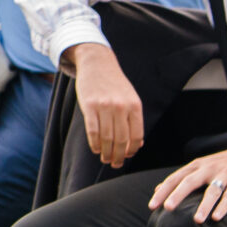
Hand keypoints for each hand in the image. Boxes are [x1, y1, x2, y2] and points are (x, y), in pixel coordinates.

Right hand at [66, 43, 145, 167]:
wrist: (98, 63)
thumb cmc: (114, 84)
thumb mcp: (130, 98)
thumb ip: (134, 120)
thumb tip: (137, 144)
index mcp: (135, 106)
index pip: (136, 136)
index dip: (132, 150)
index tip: (126, 156)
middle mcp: (121, 107)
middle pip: (121, 140)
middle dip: (118, 156)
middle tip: (115, 163)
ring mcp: (105, 106)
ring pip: (107, 138)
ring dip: (106, 153)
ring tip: (105, 158)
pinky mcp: (89, 106)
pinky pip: (93, 131)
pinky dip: (95, 144)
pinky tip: (96, 149)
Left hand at [150, 141, 226, 223]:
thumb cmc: (220, 165)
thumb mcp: (199, 168)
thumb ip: (180, 178)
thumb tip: (158, 190)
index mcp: (195, 166)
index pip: (175, 179)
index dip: (163, 192)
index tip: (152, 206)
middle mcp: (207, 169)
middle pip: (189, 182)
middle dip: (178, 195)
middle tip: (167, 208)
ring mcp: (224, 175)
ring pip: (212, 191)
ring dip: (204, 206)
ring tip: (196, 220)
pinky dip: (223, 206)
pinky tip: (216, 218)